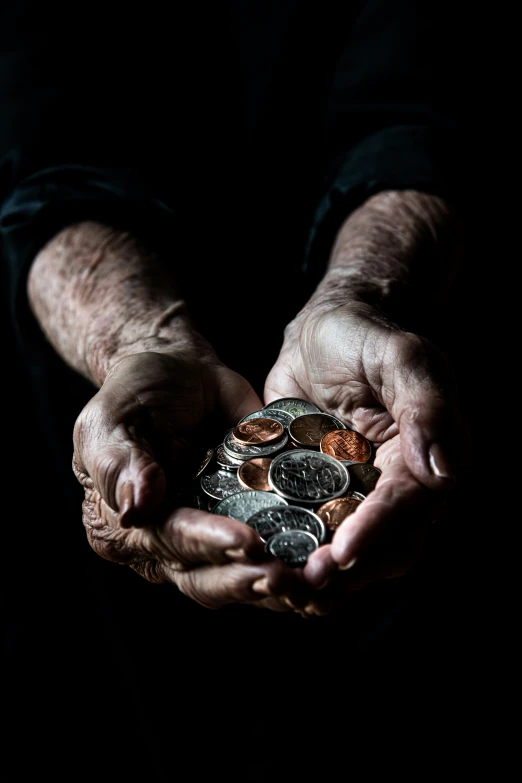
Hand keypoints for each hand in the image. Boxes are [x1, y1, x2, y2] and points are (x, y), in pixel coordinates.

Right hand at [72, 351, 312, 610]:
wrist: (179, 371)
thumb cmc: (136, 394)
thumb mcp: (112, 421)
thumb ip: (122, 465)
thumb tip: (135, 511)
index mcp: (129, 527)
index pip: (169, 543)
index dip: (208, 546)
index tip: (247, 543)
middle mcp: (170, 545)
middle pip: (208, 578)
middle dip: (249, 581)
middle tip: (288, 577)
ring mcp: (212, 540)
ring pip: (243, 578)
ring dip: (280, 587)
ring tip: (316, 580)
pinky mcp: (249, 524)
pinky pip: (273, 553)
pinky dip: (301, 565)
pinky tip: (331, 566)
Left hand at [264, 301, 471, 611]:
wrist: (323, 331)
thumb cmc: (366, 336)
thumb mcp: (401, 358)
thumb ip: (426, 408)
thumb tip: (444, 474)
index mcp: (427, 461)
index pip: (405, 508)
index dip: (377, 534)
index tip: (344, 555)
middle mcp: (395, 488)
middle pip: (381, 548)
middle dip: (346, 572)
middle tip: (304, 584)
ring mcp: (355, 497)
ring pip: (345, 553)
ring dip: (317, 577)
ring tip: (280, 587)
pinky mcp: (317, 496)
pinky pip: (308, 534)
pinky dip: (290, 553)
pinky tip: (262, 566)